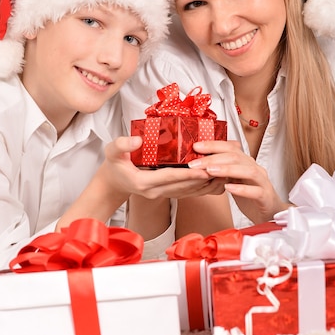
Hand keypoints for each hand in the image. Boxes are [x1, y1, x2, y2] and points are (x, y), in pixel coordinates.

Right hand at [103, 136, 225, 199]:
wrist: (112, 182)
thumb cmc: (113, 165)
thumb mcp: (111, 152)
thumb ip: (122, 145)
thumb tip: (137, 140)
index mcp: (143, 182)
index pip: (170, 177)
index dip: (188, 173)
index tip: (205, 168)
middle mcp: (154, 192)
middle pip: (183, 186)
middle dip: (203, 178)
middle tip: (221, 169)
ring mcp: (161, 195)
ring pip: (187, 192)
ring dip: (205, 184)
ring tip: (223, 174)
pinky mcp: (166, 194)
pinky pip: (186, 193)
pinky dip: (200, 187)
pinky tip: (213, 180)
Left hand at [188, 140, 286, 222]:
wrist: (270, 213)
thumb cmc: (250, 196)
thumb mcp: (234, 179)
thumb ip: (223, 169)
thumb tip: (201, 161)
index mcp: (246, 162)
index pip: (230, 148)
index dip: (213, 145)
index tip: (196, 147)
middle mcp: (255, 168)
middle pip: (236, 157)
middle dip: (214, 158)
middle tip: (196, 163)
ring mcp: (262, 182)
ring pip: (247, 171)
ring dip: (227, 169)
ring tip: (210, 171)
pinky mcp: (265, 197)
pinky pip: (255, 191)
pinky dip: (241, 189)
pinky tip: (228, 187)